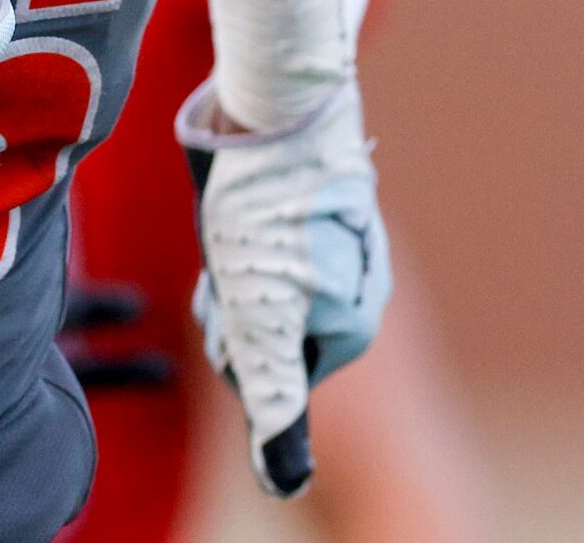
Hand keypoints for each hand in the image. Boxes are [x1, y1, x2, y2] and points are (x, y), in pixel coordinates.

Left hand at [177, 77, 389, 496]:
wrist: (280, 98)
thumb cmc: (264, 207)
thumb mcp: (260, 312)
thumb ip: (272, 395)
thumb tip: (284, 484)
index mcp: (352, 324)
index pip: (264, 368)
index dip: (230, 336)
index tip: (233, 287)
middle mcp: (355, 286)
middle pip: (262, 322)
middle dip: (230, 298)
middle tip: (228, 243)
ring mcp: (339, 241)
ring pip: (257, 278)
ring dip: (230, 259)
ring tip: (231, 212)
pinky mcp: (315, 200)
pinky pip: (261, 233)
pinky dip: (237, 221)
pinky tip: (236, 188)